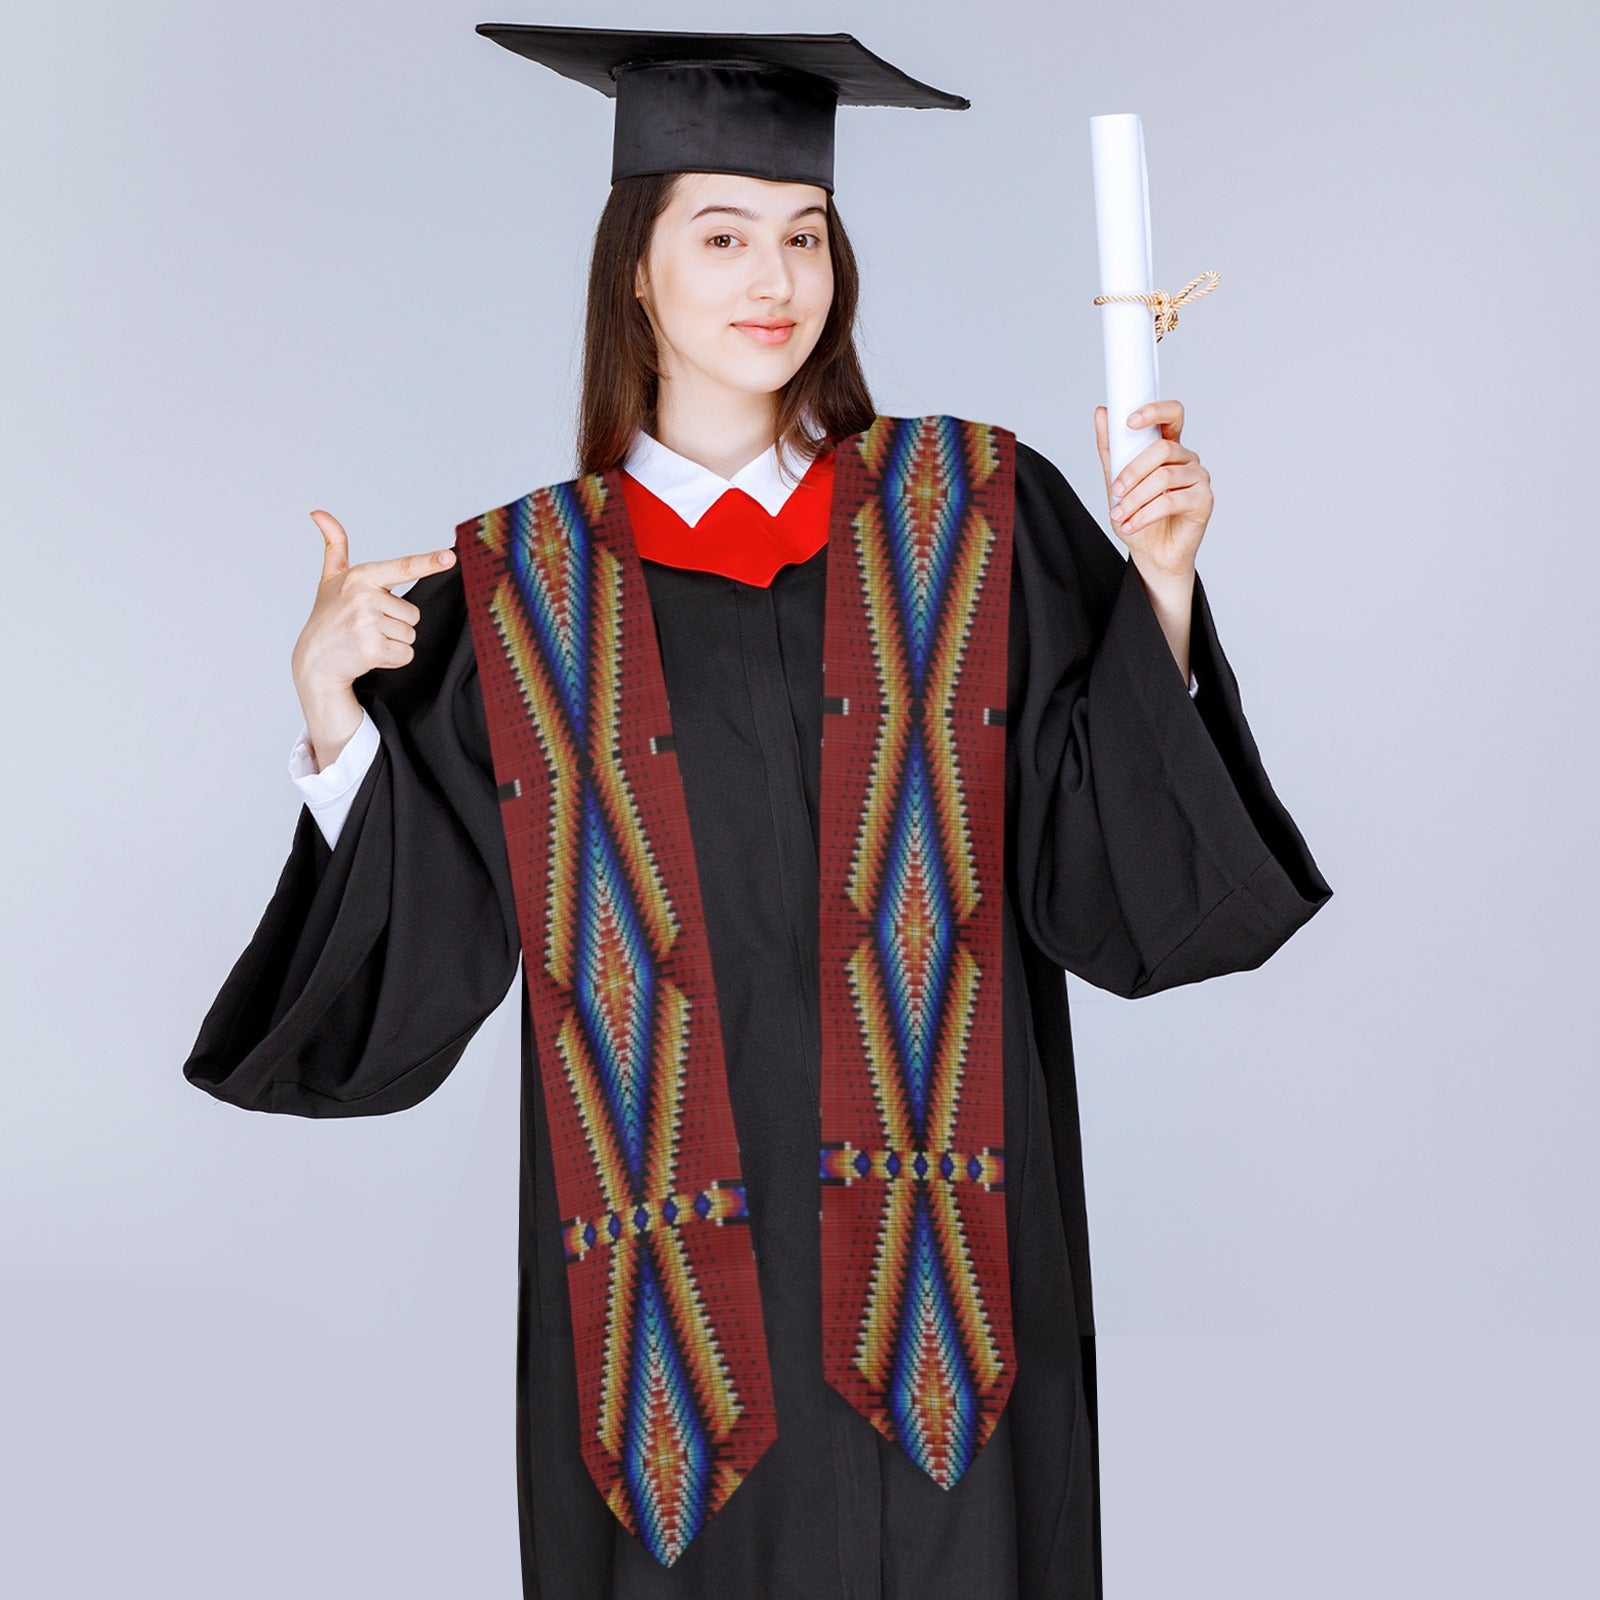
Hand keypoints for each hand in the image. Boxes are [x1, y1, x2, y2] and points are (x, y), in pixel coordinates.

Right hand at [291, 509, 455, 706]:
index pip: (403, 568)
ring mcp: (368, 623)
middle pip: (413, 613)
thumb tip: (318, 512)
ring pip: (410, 634)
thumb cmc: (328, 618)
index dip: (429, 562)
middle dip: (396, 624)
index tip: (450, 556)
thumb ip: (334, 546)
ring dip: (393, 642)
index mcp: (361, 577)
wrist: (314, 661)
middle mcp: (364, 597)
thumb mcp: (330, 579)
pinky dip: (392, 659)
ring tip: (366, 640)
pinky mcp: (372, 648)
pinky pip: (405, 654)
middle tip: (368, 627)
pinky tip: (370, 655)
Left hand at [1093, 399, 1212, 580]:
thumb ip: (1111, 449)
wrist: (1152, 554)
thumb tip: (1102, 413)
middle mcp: (1186, 459)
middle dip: (1132, 472)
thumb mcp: (1116, 483)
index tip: (1129, 421)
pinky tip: (1131, 525)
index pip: (1172, 415)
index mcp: (1168, 448)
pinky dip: (1145, 514)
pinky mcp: (1204, 500)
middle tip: (1116, 491)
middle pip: (1162, 450)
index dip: (1154, 411)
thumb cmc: (1138, 517)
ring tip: (1120, 515)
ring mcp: (1199, 478)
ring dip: (1135, 499)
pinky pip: (1171, 500)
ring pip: (1164, 477)